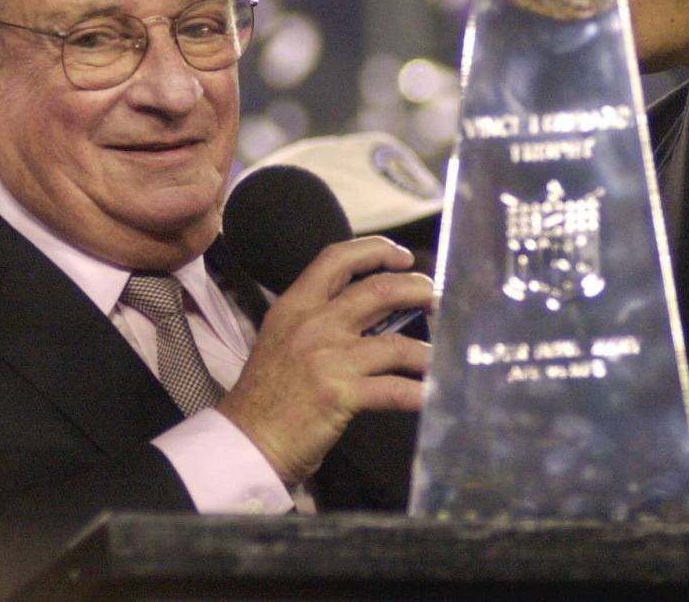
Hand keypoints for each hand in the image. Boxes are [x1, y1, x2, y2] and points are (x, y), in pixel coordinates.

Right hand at [216, 236, 432, 486]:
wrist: (246, 439)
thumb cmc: (266, 393)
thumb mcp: (282, 337)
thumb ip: (316, 318)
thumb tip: (366, 310)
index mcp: (295, 305)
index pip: (336, 258)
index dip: (375, 250)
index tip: (402, 257)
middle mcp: (313, 323)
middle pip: (378, 290)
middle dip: (416, 288)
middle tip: (436, 296)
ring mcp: (329, 357)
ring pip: (396, 341)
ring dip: (427, 348)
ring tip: (442, 352)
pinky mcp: (342, 394)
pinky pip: (394, 389)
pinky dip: (419, 391)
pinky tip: (433, 393)